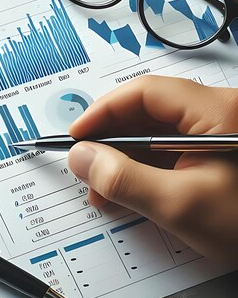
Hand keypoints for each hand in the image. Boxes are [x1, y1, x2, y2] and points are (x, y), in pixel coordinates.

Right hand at [67, 75, 237, 263]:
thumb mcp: (181, 205)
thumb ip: (124, 180)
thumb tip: (81, 158)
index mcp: (218, 111)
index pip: (145, 92)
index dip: (104, 111)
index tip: (78, 136)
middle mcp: (218, 114)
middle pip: (147, 112)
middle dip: (110, 141)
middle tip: (86, 165)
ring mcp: (217, 135)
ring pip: (154, 134)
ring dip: (123, 159)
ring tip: (102, 190)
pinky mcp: (215, 155)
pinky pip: (167, 153)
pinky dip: (142, 170)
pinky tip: (126, 192)